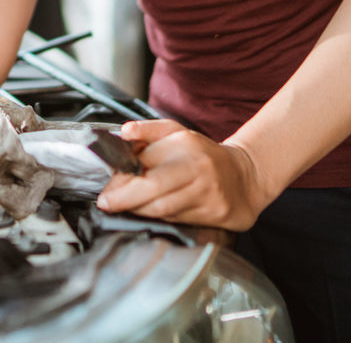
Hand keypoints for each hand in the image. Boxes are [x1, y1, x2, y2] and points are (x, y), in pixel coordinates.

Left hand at [95, 119, 270, 230]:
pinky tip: (152, 213)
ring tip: (127, 207)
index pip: (144, 164)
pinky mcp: (217, 213)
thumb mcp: (177, 133)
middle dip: (124, 199)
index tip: (105, 189)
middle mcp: (198, 167)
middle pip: (153, 188)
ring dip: (139, 210)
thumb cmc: (203, 155)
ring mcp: (209, 192)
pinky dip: (160, 218)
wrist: (245, 176)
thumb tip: (124, 132)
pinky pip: (178, 220)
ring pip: (164, 208)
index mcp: (185, 145)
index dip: (120, 179)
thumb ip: (148, 131)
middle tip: (107, 204)